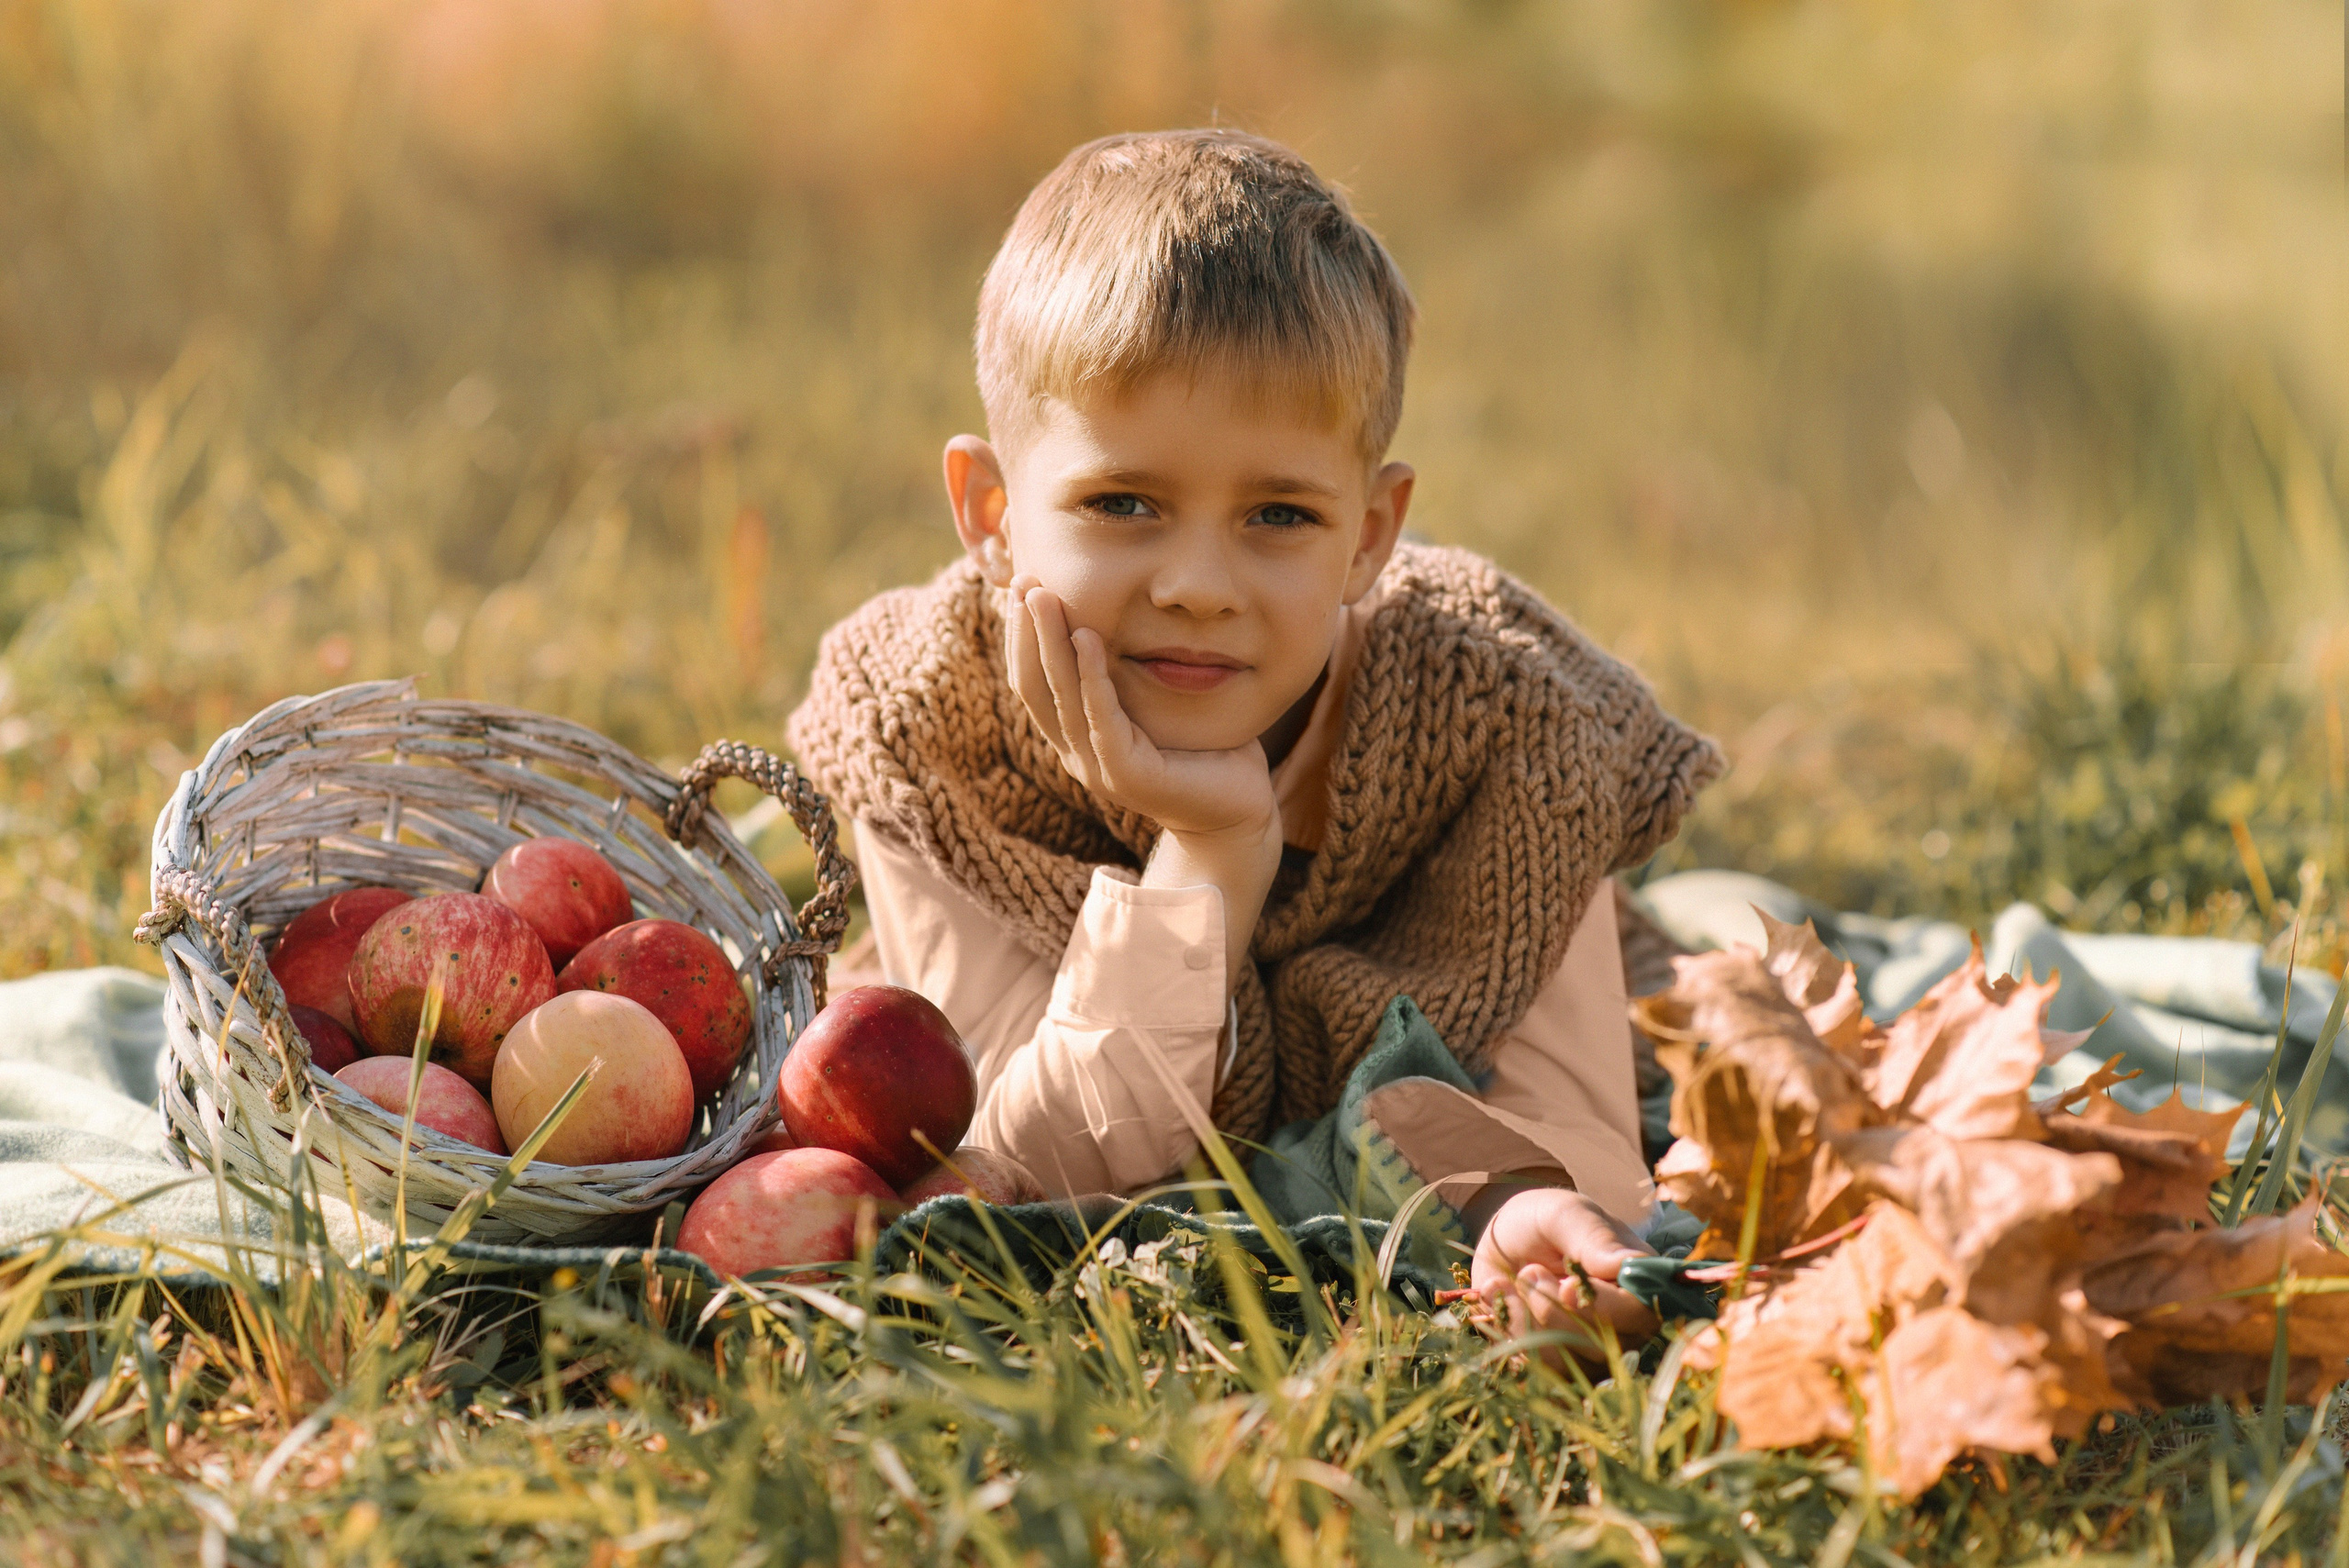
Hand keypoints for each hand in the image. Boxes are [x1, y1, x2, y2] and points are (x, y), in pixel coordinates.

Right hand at [1005, 577, 1278, 843]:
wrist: (1235, 809)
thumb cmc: (1200, 749)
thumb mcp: (1152, 701)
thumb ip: (1126, 669)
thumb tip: (1114, 610)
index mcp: (1076, 736)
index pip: (1033, 681)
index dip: (1022, 635)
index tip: (1021, 585)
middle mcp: (1077, 754)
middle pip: (1034, 686)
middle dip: (1025, 630)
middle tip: (1021, 580)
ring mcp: (1098, 768)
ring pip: (1061, 698)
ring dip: (1049, 643)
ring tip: (1043, 597)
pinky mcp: (1126, 776)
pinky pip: (1101, 718)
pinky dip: (1091, 676)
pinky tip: (1086, 637)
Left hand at [1471, 1187, 1658, 1365]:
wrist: (1504, 1241)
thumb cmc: (1544, 1222)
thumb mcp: (1564, 1215)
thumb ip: (1594, 1238)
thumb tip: (1625, 1264)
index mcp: (1637, 1283)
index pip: (1643, 1314)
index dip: (1606, 1308)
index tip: (1566, 1285)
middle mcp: (1625, 1324)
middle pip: (1606, 1347)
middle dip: (1555, 1311)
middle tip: (1530, 1272)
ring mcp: (1591, 1349)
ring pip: (1570, 1362)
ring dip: (1530, 1320)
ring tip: (1517, 1280)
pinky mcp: (1558, 1362)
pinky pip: (1539, 1367)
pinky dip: (1512, 1330)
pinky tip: (1501, 1296)